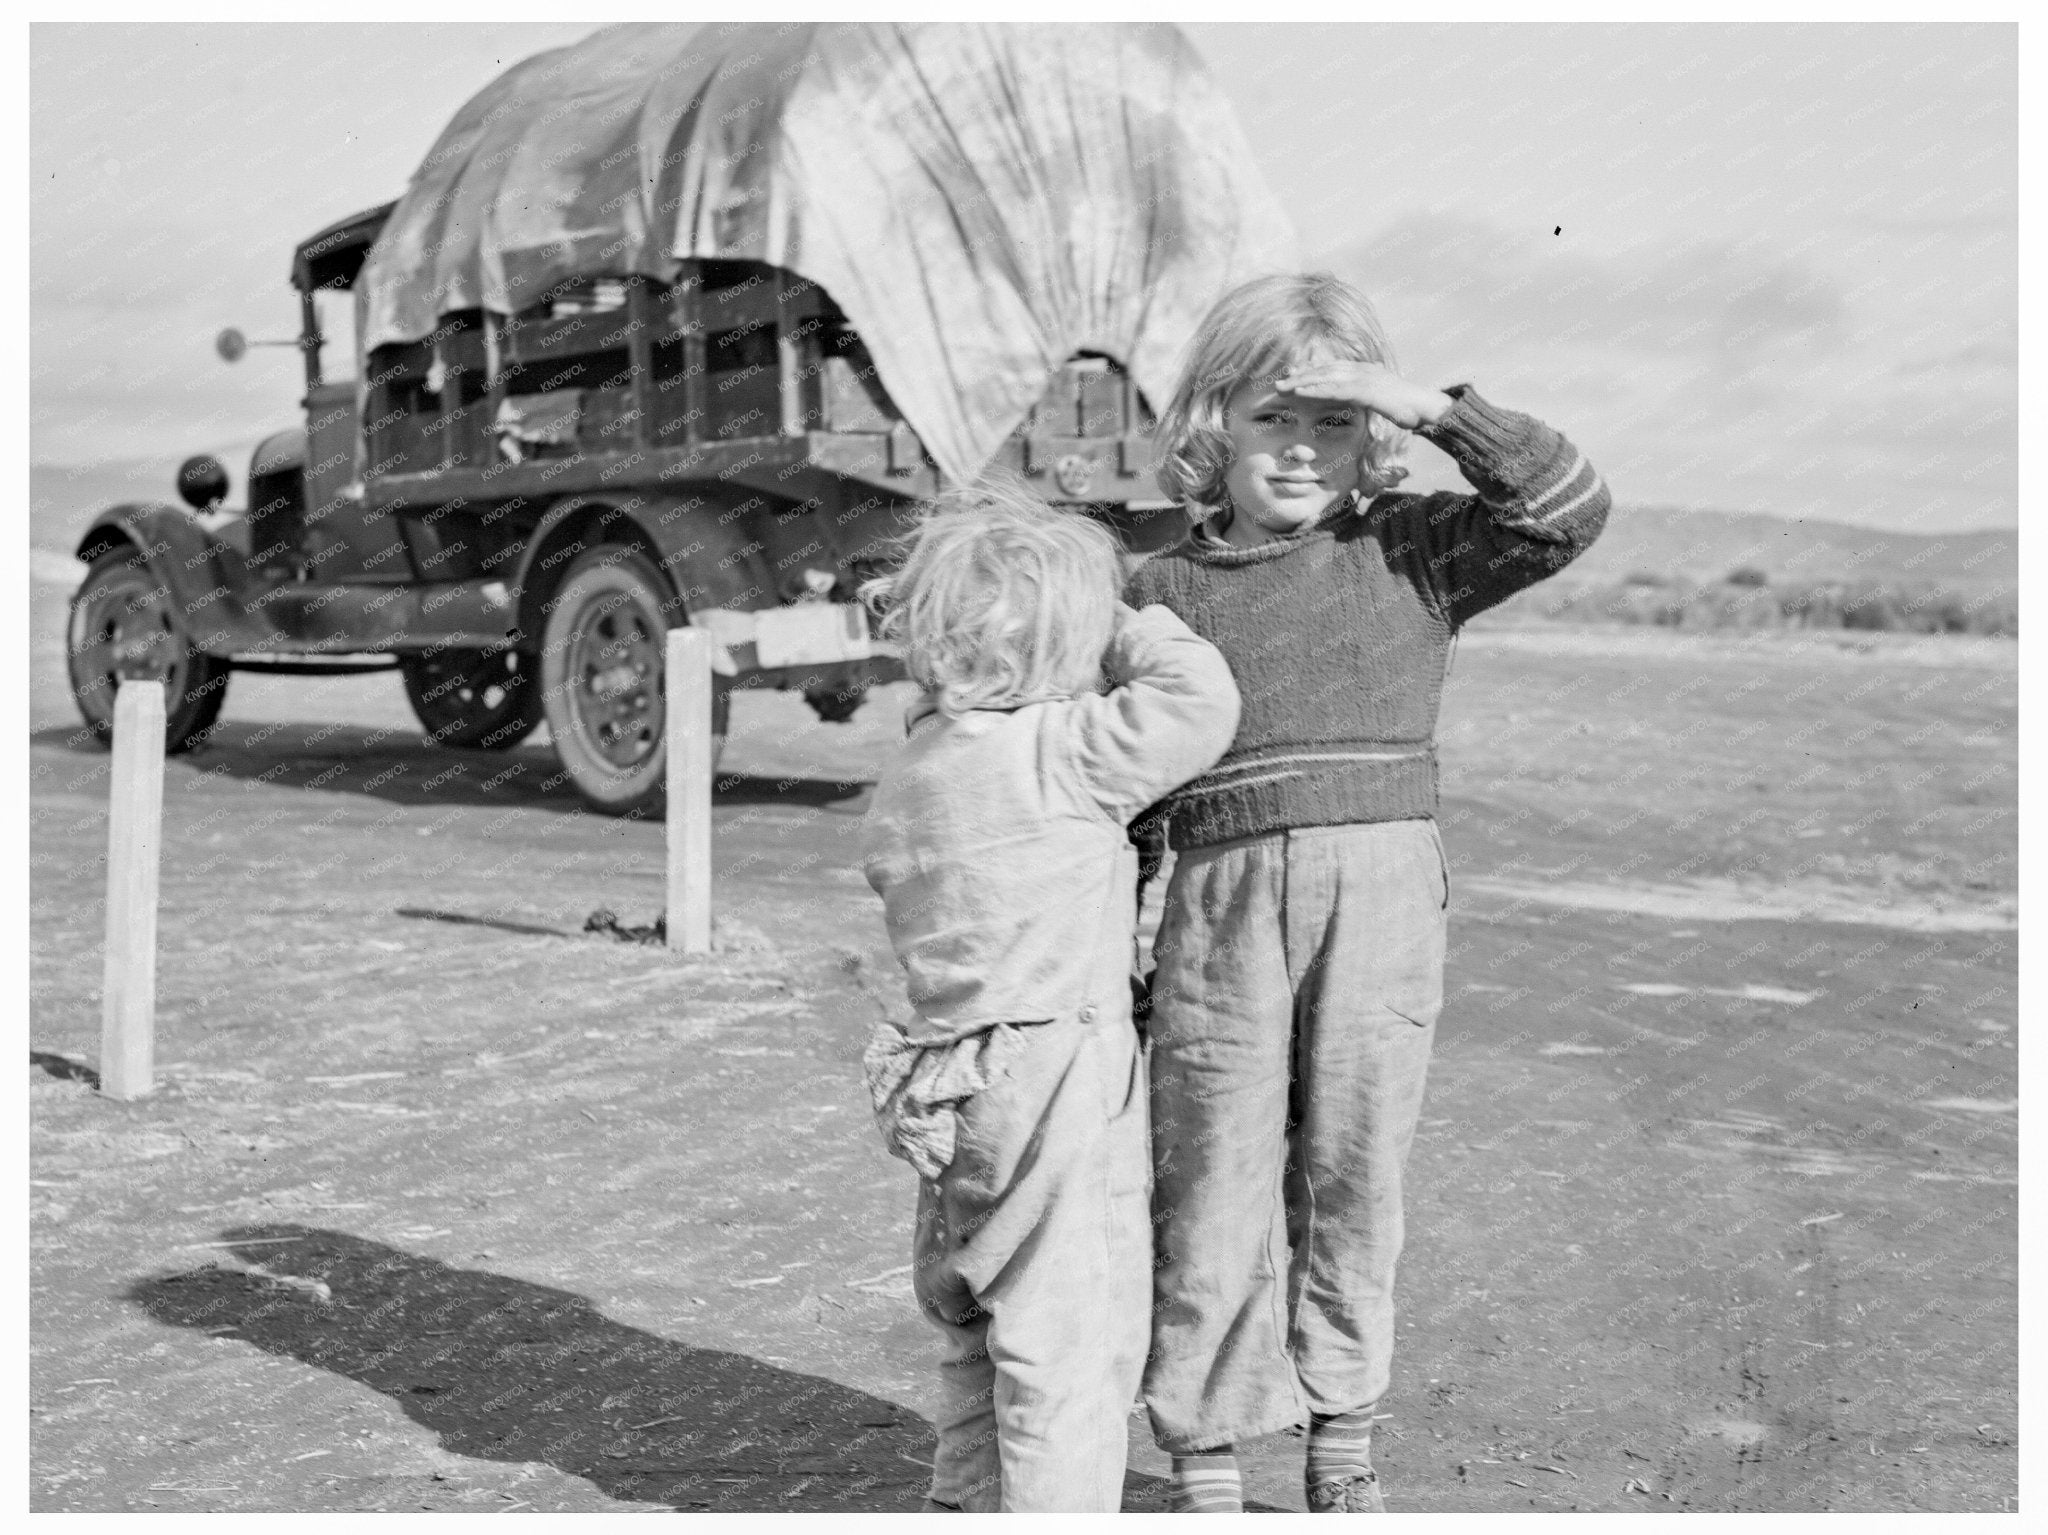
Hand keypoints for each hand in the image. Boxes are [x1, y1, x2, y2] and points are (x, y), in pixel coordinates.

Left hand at [1273, 362, 1452, 429]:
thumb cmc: (1410, 409)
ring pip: (1327, 377)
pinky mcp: (1368, 389)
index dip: (1312, 372)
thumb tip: (1364, 405)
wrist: (1430, 409)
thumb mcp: (1385, 403)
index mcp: (1367, 371)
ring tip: (1283, 388)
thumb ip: (1371, 401)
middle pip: (1326, 370)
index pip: (1333, 369)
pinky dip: (1317, 389)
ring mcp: (1366, 377)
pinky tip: (1302, 393)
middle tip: (1279, 382)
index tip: (1292, 377)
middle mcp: (1364, 370)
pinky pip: (1337, 389)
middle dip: (1301, 375)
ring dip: (1303, 382)